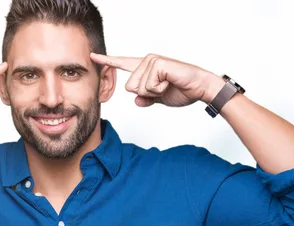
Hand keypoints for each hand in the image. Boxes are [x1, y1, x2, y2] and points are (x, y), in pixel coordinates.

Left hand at [91, 53, 222, 107]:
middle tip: (163, 88)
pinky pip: (148, 86)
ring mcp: (152, 61)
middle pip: (129, 87)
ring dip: (153, 92)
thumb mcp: (158, 99)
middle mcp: (146, 62)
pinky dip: (159, 90)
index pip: (122, 64)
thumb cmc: (181, 90)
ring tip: (167, 84)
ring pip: (138, 87)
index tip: (93, 56)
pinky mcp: (158, 63)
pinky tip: (169, 82)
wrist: (199, 88)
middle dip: (145, 94)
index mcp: (144, 69)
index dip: (107, 61)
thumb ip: (146, 99)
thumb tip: (137, 101)